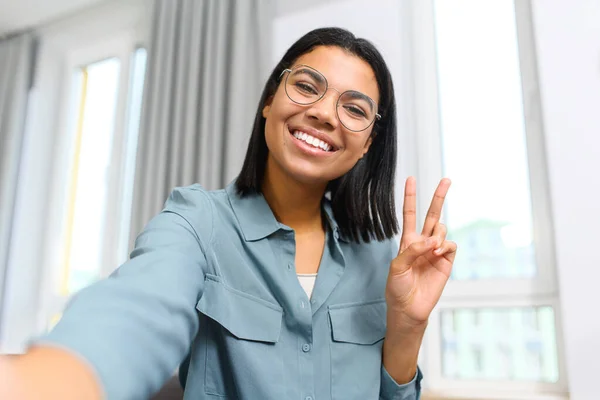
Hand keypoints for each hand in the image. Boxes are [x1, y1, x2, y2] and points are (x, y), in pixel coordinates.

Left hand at [385, 177, 456, 329]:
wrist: (409, 308)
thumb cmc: (398, 288)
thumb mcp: (397, 267)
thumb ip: (412, 250)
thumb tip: (432, 240)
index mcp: (407, 241)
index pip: (409, 214)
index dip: (409, 197)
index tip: (410, 179)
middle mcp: (423, 243)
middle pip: (432, 214)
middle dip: (439, 197)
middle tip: (446, 179)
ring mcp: (436, 251)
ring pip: (442, 229)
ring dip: (438, 234)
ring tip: (433, 248)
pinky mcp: (447, 261)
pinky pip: (451, 245)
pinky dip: (445, 244)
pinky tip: (438, 252)